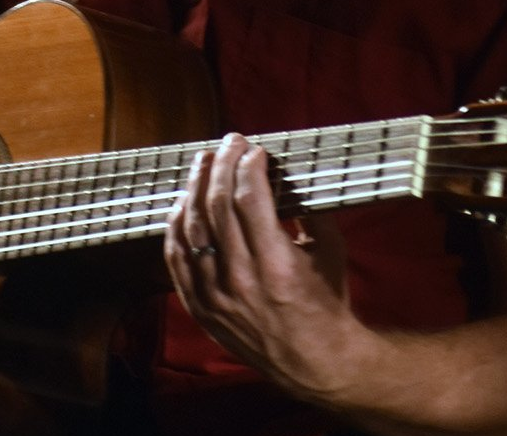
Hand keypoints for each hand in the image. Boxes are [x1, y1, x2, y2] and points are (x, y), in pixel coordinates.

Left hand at [163, 134, 372, 399]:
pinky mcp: (201, 308)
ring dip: (195, 187)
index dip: (247, 165)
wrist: (316, 362)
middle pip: (217, 206)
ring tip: (203, 163)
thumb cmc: (327, 303)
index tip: (253, 148)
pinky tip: (182, 203)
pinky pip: (176, 259)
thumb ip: (309, 210)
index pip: (249, 198)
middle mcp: (242, 279)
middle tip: (228, 143)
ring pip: (192, 228)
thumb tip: (286, 172)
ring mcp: (216, 296)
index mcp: (278, 264)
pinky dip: (176, 226)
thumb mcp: (330, 251)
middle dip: (221, 166)